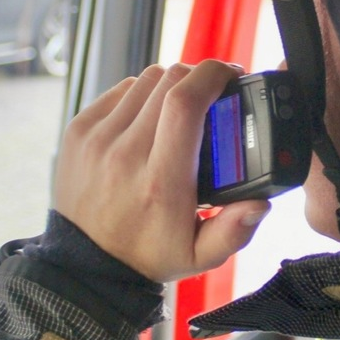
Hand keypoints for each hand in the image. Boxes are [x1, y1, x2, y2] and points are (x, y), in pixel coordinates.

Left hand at [53, 60, 270, 281]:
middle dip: (199, 77)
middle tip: (215, 91)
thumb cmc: (146, 253)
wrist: (86, 264)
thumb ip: (234, 231)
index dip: (212, 76)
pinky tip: (152, 114)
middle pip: (169, 82)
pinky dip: (143, 94)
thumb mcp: (199, 255)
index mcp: (160, 181)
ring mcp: (97, 138)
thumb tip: (259, 202)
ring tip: (184, 106)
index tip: (232, 75)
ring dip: (173, 84)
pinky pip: (121, 90)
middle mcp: (125, 154)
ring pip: (147, 80)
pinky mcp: (79, 130)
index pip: (185, 104)